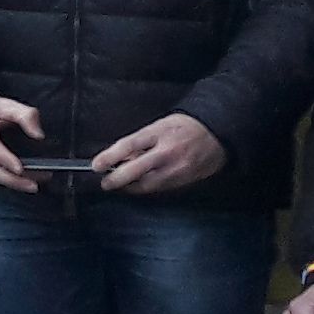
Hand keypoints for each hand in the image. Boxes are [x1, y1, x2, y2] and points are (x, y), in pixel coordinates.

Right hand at [0, 92, 44, 188]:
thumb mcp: (3, 103)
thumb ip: (25, 115)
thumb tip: (38, 134)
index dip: (5, 158)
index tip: (20, 168)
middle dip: (11, 180)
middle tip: (32, 185)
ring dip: (10, 183)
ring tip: (32, 184)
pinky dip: (4, 179)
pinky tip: (19, 180)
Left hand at [94, 111, 224, 195]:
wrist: (217, 133)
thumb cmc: (184, 127)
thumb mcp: (159, 125)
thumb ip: (140, 141)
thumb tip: (120, 157)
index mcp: (159, 133)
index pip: (129, 145)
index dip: (110, 157)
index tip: (96, 165)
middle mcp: (167, 152)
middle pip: (136, 170)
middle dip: (117, 179)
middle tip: (105, 183)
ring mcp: (177, 168)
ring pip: (148, 184)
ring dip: (131, 187)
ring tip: (121, 184)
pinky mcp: (185, 179)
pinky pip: (161, 188)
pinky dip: (147, 188)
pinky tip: (140, 185)